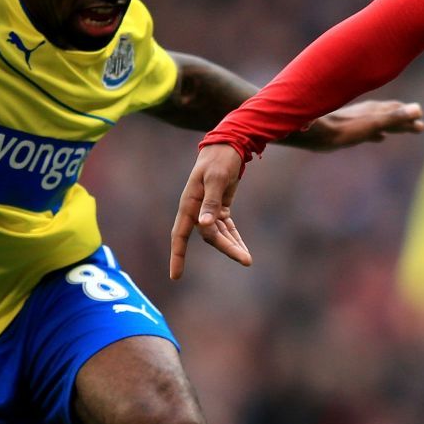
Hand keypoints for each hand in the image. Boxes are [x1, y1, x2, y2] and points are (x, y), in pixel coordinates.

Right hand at [170, 143, 249, 278]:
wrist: (228, 147)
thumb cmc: (219, 160)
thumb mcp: (216, 178)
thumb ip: (211, 202)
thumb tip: (204, 225)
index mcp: (189, 203)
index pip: (179, 234)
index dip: (177, 255)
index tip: (175, 276)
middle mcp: (196, 210)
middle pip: (209, 237)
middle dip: (226, 249)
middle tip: (246, 260)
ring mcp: (208, 210)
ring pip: (219, 235)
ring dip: (233, 246)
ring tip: (248, 260)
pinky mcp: (220, 208)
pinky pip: (227, 228)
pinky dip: (235, 238)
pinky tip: (244, 250)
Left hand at [294, 100, 423, 150]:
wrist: (308, 130)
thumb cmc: (339, 129)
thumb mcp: (371, 124)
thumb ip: (394, 118)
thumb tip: (418, 110)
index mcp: (372, 111)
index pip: (396, 112)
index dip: (409, 117)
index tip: (421, 122)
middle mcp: (364, 113)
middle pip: (389, 115)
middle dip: (403, 120)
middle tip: (418, 126)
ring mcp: (354, 121)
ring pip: (377, 121)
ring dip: (390, 125)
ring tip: (400, 129)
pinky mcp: (343, 130)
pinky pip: (366, 131)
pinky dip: (376, 133)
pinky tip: (378, 137)